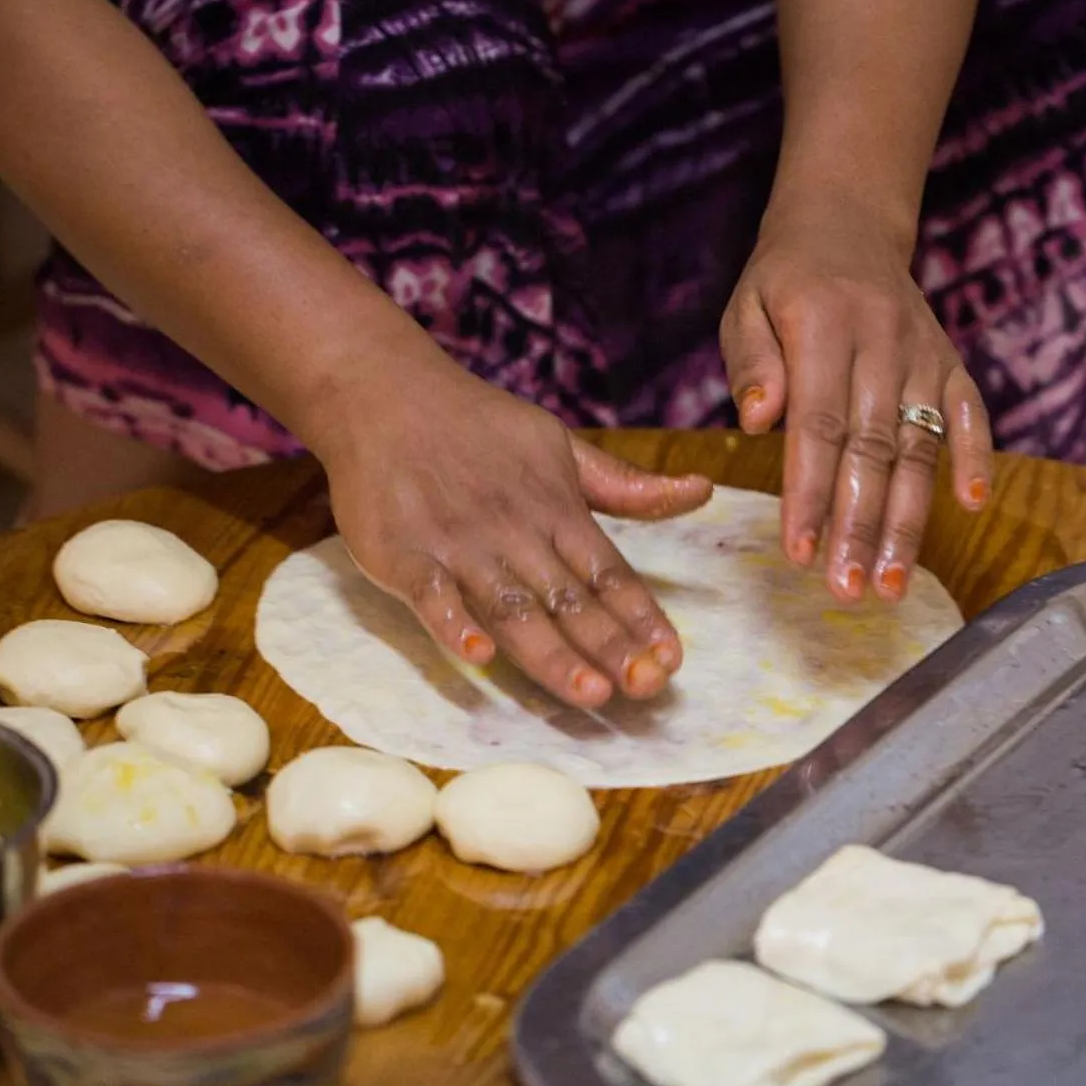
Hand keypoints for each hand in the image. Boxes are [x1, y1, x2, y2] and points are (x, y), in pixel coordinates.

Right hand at [317, 369, 711, 708]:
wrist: (382, 393)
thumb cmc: (477, 425)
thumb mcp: (560, 445)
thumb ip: (626, 486)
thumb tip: (702, 490)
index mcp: (556, 509)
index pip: (609, 572)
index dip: (642, 616)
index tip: (673, 658)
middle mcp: (514, 532)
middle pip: (569, 600)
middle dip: (610, 646)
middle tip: (647, 688)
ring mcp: (458, 544)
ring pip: (512, 609)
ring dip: (551, 653)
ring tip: (590, 692)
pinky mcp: (403, 553)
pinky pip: (431, 595)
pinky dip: (453, 624)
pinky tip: (479, 655)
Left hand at [720, 201, 991, 603]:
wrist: (845, 224)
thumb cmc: (783, 282)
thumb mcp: (746, 306)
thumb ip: (751, 363)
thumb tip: (757, 423)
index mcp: (821, 329)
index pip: (818, 427)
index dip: (811, 495)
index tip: (801, 554)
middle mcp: (880, 342)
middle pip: (872, 449)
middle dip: (860, 526)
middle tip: (848, 590)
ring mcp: (922, 353)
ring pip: (918, 447)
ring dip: (908, 520)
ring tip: (892, 583)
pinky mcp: (950, 361)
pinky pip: (970, 413)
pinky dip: (976, 456)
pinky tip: (973, 506)